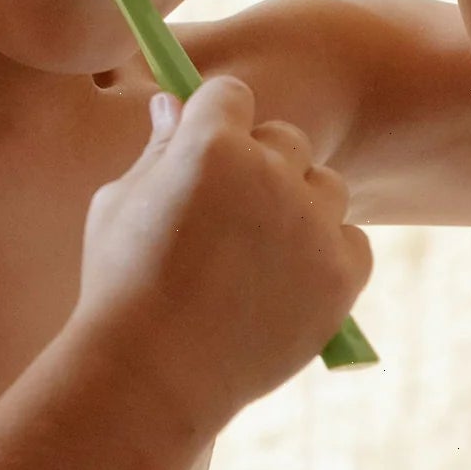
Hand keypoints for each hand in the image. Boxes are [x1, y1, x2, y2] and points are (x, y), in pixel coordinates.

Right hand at [76, 76, 372, 429]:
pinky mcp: (343, 272)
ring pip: (325, 186)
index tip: (207, 148)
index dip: (217, 119)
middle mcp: (272, 173)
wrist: (154, 374)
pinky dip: (328, 255)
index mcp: (211, 145)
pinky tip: (287, 282)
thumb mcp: (119, 205)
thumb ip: (158, 149)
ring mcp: (312, 224)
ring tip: (257, 254)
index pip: (233, 95)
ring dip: (299, 206)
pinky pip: (352, 240)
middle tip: (228, 215)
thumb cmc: (122, 286)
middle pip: (286, 138)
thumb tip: (174, 101)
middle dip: (260, 164)